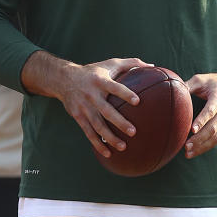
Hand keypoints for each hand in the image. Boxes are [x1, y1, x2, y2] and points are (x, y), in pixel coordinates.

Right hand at [23, 52, 147, 158]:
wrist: (64, 79)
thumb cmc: (94, 71)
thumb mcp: (110, 63)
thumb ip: (131, 63)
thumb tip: (152, 65)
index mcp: (100, 81)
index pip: (114, 87)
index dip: (125, 94)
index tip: (137, 101)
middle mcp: (91, 95)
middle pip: (106, 111)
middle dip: (119, 122)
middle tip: (134, 132)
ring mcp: (83, 107)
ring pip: (97, 125)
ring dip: (110, 137)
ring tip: (124, 147)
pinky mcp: (78, 116)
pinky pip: (88, 132)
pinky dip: (97, 144)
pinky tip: (108, 153)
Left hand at [184, 67, 216, 158]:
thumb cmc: (214, 82)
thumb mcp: (201, 79)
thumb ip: (187, 86)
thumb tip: (170, 92)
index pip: (211, 110)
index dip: (202, 120)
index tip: (192, 129)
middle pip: (214, 127)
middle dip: (199, 138)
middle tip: (185, 146)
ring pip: (216, 136)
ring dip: (202, 146)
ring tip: (188, 153)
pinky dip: (206, 146)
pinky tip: (195, 151)